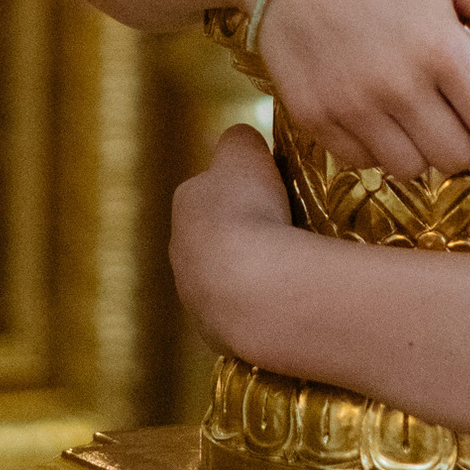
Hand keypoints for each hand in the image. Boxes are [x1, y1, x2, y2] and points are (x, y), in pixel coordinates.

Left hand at [170, 126, 299, 358]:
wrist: (255, 290)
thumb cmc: (248, 211)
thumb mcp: (244, 154)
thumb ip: (239, 141)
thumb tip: (240, 138)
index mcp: (185, 201)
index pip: (210, 185)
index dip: (241, 186)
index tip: (268, 190)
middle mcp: (180, 249)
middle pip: (216, 233)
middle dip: (244, 231)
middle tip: (284, 229)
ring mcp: (195, 295)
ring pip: (226, 275)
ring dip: (251, 271)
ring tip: (289, 268)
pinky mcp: (216, 331)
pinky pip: (242, 309)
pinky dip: (260, 302)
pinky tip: (284, 297)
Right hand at [255, 0, 469, 179]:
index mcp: (439, 48)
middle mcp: (398, 87)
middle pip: (455, 157)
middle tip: (465, 121)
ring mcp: (353, 107)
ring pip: (410, 168)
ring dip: (426, 152)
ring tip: (423, 119)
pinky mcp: (315, 117)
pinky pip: (361, 161)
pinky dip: (380, 150)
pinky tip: (380, 118)